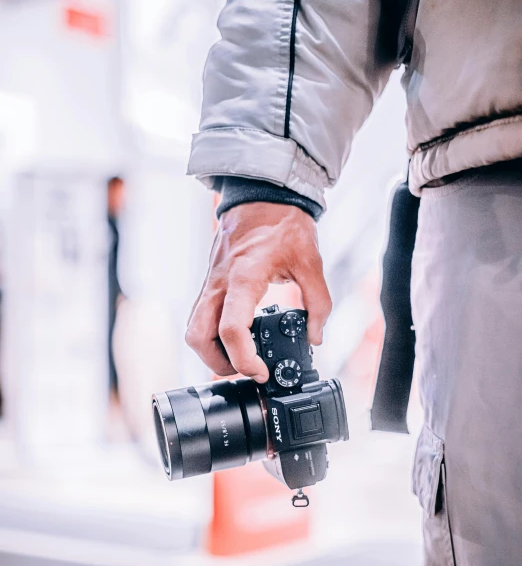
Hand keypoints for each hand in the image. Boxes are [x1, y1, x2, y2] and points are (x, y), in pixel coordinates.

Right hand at [186, 203, 331, 382]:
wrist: (262, 194)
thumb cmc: (284, 224)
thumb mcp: (311, 263)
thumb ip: (318, 303)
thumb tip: (315, 336)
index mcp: (244, 277)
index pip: (231, 329)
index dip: (243, 359)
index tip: (260, 371)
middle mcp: (220, 283)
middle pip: (197, 336)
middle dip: (218, 362)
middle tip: (246, 368)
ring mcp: (211, 284)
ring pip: (194, 329)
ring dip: (211, 350)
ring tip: (241, 356)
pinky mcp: (211, 284)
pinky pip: (201, 316)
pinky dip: (212, 334)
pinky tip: (237, 337)